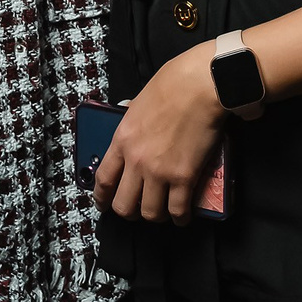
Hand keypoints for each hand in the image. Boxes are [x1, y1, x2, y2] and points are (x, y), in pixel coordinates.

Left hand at [93, 42, 226, 224]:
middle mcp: (136, 161)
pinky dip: (180, 217)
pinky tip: (183, 215)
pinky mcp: (184, 177)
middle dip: (129, 212)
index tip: (105, 204)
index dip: (102, 198)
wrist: (200, 85)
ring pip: (150, 212)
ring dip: (156, 215)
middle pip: (123, 204)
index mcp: (122, 140)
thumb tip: (133, 123)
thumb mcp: (139, 102)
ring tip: (163, 211)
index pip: (103, 180)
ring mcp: (159, 171)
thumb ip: (132, 120)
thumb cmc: (173, 84)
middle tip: (138, 209)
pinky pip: (178, 209)